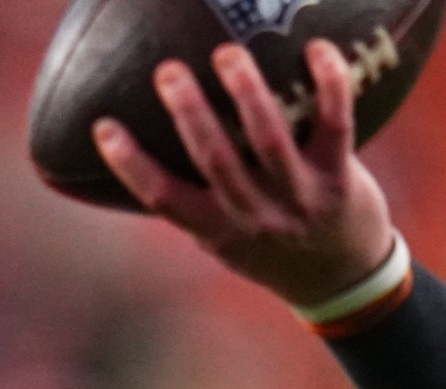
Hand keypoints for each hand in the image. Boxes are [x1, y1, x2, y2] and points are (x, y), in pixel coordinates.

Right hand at [93, 42, 395, 307]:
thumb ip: (193, 201)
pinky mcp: (340, 178)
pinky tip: (317, 50)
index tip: (105, 127)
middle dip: (189, 113)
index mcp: (216, 230)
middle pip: (215, 160)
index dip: (131, 164)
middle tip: (169, 71)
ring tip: (227, 56)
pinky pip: (336, 124)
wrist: (340, 280)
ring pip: (269, 140)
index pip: (164, 198)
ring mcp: (299, 198)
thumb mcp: (222, 238)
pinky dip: (329, 86)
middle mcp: (254, 216)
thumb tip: (142, 152)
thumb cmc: (268, 248)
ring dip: (247, 93)